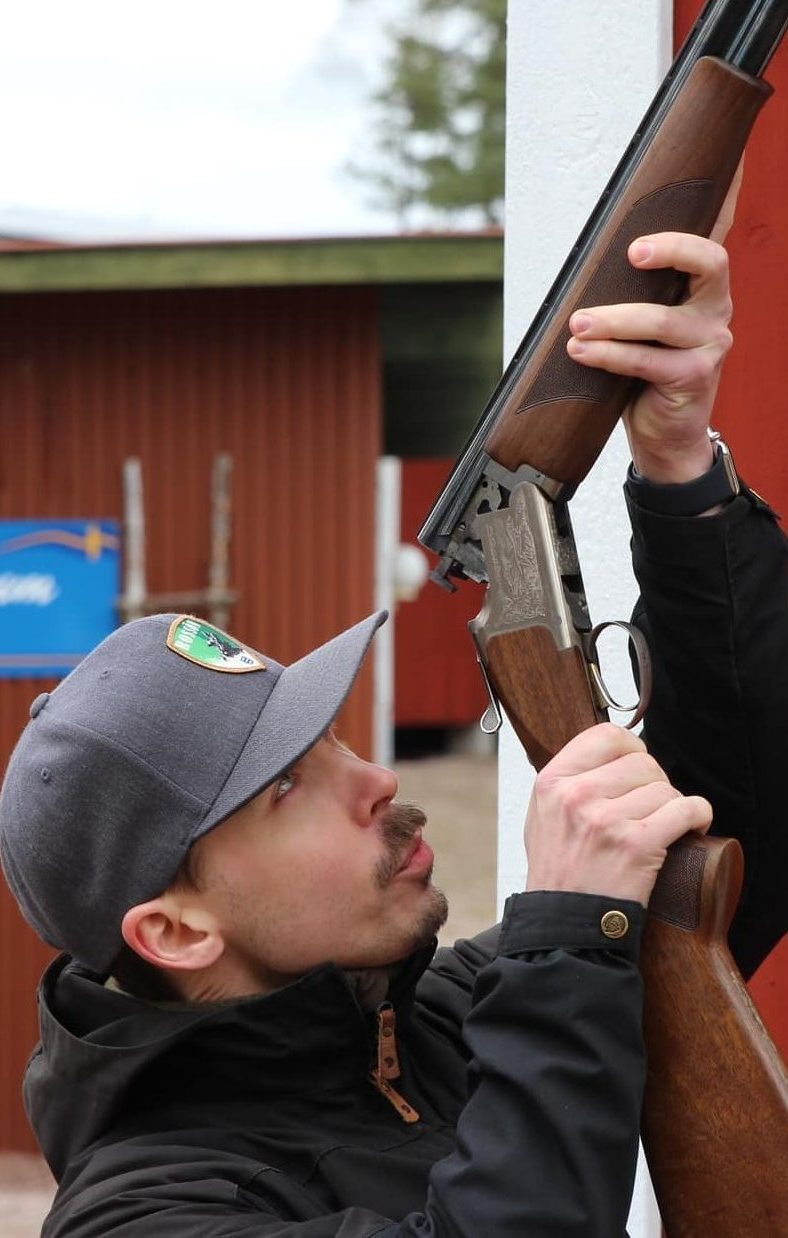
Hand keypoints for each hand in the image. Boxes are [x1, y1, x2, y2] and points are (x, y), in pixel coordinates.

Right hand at [524, 723, 711, 905]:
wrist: (564, 924)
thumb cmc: (557, 873)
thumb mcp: (542, 815)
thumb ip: (568, 780)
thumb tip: (610, 755)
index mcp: (552, 782)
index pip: (606, 735)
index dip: (631, 748)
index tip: (637, 767)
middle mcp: (576, 796)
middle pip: (642, 762)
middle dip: (654, 783)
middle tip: (650, 807)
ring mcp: (606, 820)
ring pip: (665, 788)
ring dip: (672, 805)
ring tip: (663, 824)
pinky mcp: (637, 845)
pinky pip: (686, 809)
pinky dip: (697, 815)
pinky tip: (692, 825)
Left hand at [565, 165, 742, 483]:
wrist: (664, 434)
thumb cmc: (646, 372)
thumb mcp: (640, 326)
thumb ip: (631, 293)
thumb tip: (587, 258)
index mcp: (704, 288)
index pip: (714, 237)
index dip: (726, 198)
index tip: (715, 171)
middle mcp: (716, 309)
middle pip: (708, 261)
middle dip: (670, 249)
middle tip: (630, 252)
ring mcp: (710, 343)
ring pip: (661, 320)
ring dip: (613, 320)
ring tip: (577, 324)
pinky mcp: (694, 376)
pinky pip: (645, 359)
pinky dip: (608, 354)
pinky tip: (581, 350)